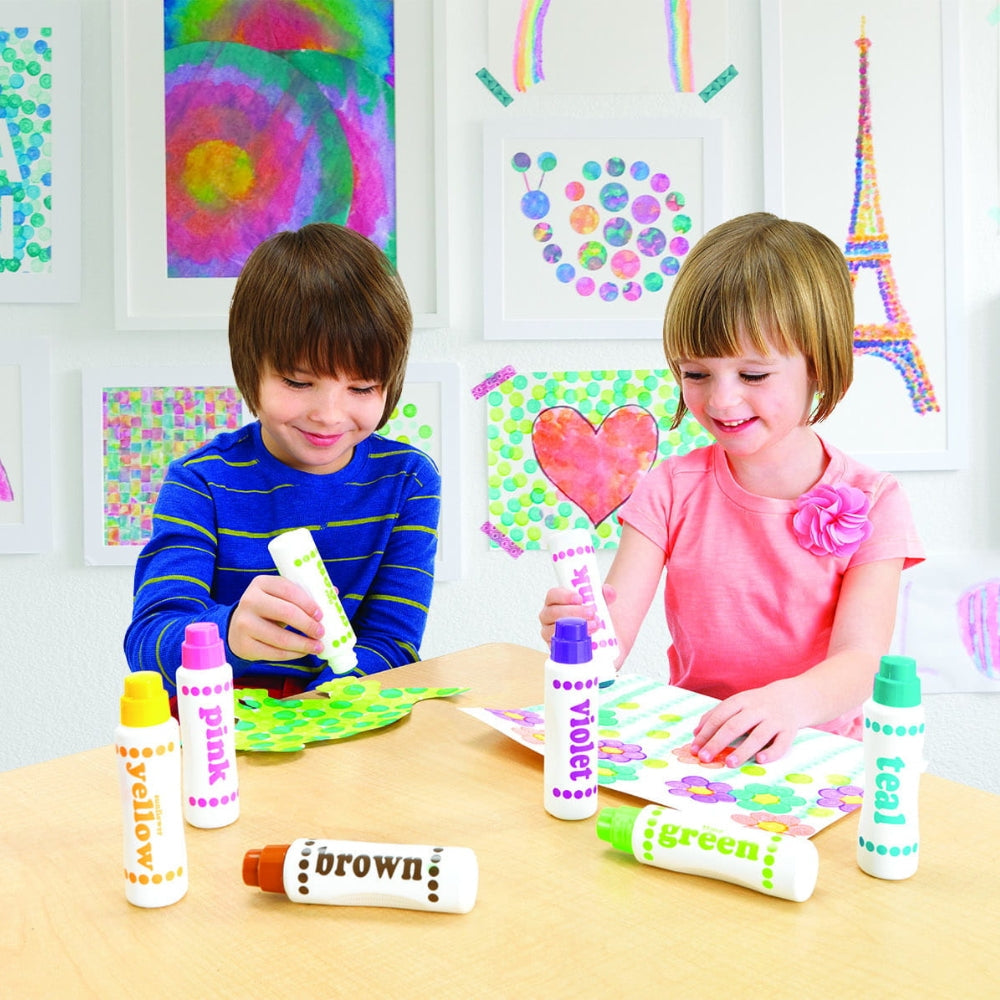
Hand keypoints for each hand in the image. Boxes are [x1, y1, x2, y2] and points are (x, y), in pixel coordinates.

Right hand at [228, 575, 325, 662]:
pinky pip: (273, 653)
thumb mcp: (281, 597)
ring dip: (303, 644)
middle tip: (321, 632)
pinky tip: (302, 652)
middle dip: (308, 625)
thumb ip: (304, 594)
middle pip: (286, 613)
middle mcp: (249, 601)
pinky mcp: (244, 645)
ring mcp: (243, 624)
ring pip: (280, 638)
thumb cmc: (269, 609)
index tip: (321, 615)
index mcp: (261, 583)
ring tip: (318, 647)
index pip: (289, 590)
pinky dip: (292, 655)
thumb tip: (333, 592)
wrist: (238, 627)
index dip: (308, 603)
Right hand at [539, 584, 616, 645]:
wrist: (601, 638)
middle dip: (573, 612)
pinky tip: (585, 640)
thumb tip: (609, 592)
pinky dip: (572, 643)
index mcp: (555, 601)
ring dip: (574, 627)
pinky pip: (559, 647)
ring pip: (555, 629)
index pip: (552, 595)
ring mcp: (550, 633)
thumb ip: (605, 594)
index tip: (579, 598)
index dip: (564, 595)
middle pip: (553, 612)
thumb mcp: (600, 602)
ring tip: (593, 626)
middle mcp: (549, 617)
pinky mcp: (556, 649)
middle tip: (591, 612)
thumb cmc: (593, 616)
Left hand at [689, 681, 804, 768]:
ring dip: (743, 750)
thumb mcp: (737, 703)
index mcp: (741, 701)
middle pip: (735, 725)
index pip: (720, 716)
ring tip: (729, 763)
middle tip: (705, 758)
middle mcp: (757, 709)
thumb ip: (716, 715)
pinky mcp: (789, 731)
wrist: (793, 697)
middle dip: (718, 742)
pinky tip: (760, 760)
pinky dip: (771, 752)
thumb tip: (696, 733)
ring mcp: (774, 720)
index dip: (706, 733)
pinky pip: (782, 744)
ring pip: (758, 735)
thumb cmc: (757, 704)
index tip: (695, 749)